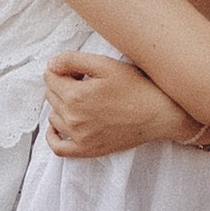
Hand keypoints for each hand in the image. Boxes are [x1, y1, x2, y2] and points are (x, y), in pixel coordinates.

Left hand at [44, 54, 202, 158]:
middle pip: (50, 95)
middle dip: (62, 84)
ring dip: (61, 105)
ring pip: (53, 116)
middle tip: (85, 82)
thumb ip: (73, 60)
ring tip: (82, 100)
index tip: (80, 70)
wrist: (159, 115)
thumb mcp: (106, 65)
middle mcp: (73, 118)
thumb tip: (50, 64)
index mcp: (75, 95)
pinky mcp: (86, 150)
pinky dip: (52, 136)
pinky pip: (58, 147)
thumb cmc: (136, 87)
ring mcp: (79, 137)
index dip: (63, 69)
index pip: (50, 77)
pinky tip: (58, 126)